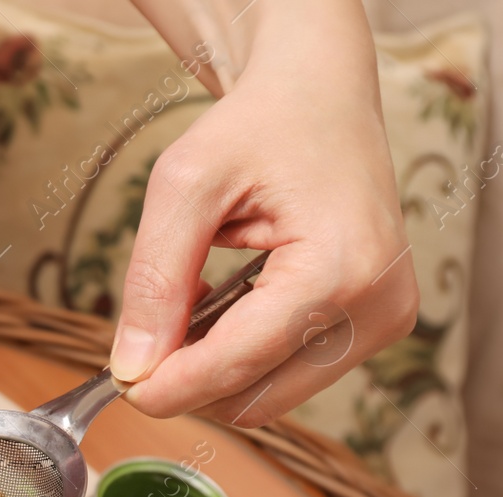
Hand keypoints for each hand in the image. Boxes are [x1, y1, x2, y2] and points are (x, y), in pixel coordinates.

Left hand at [109, 5, 417, 426]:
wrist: (319, 93)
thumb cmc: (259, 125)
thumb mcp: (185, 183)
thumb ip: (154, 278)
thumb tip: (131, 366)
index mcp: (343, 267)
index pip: (238, 364)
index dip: (168, 386)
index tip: (119, 385)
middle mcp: (378, 306)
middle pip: (255, 397)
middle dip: (189, 380)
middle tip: (143, 336)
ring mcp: (384, 320)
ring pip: (269, 396)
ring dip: (214, 369)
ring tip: (191, 301)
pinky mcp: (374, 326)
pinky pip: (287, 374)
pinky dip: (242, 357)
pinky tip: (222, 305)